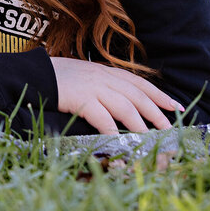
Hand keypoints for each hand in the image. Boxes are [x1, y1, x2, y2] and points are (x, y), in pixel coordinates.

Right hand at [50, 57, 182, 134]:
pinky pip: (101, 116)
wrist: (34, 74)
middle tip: (168, 126)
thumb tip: (123, 100)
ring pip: (124, 105)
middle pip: (137, 95)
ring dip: (139, 123)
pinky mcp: (80, 98)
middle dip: (155, 111)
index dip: (159, 94)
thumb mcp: (85, 75)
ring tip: (148, 137)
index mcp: (105, 71)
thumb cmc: (59, 77)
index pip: (139, 82)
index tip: (175, 106)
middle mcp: (103, 77)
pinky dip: (111, 129)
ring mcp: (92, 87)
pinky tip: (117, 139)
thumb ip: (103, 84)